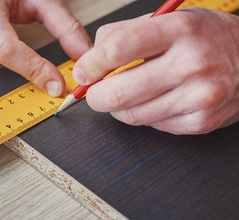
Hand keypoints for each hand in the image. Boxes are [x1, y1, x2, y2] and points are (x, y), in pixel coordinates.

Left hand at [73, 7, 238, 134]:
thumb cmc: (207, 38)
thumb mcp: (170, 20)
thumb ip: (125, 33)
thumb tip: (90, 60)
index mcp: (180, 30)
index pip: (117, 49)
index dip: (91, 64)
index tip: (84, 71)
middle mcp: (191, 64)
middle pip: (119, 92)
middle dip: (95, 96)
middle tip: (94, 92)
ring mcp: (198, 97)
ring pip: (131, 115)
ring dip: (116, 108)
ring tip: (124, 94)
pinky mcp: (200, 122)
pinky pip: (152, 125)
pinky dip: (142, 115)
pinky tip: (152, 101)